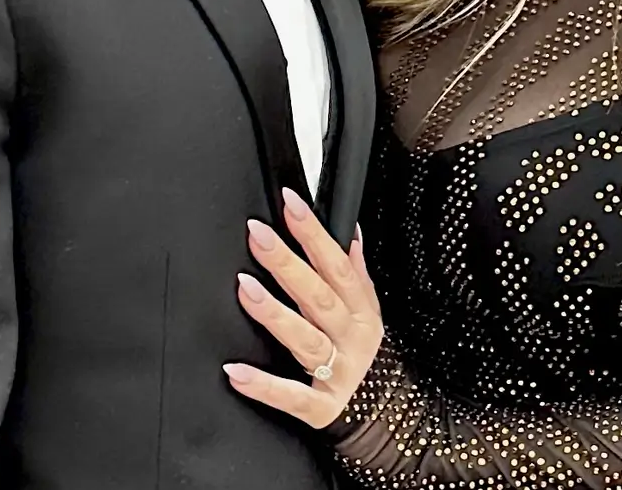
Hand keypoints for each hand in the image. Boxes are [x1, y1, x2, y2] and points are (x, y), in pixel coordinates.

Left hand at [225, 188, 383, 428]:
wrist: (386, 417)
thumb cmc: (366, 354)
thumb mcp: (369, 311)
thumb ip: (355, 272)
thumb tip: (349, 231)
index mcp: (360, 311)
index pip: (336, 264)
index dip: (313, 232)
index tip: (290, 204)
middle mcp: (350, 338)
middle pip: (318, 296)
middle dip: (287, 263)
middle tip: (258, 236)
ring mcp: (337, 374)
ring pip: (305, 340)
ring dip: (275, 314)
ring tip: (245, 288)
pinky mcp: (321, 408)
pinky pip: (291, 396)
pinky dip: (263, 385)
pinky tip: (235, 370)